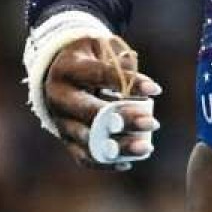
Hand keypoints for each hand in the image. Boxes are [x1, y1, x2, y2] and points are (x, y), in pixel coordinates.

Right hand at [44, 36, 162, 166]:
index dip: (130, 82)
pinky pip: (81, 155)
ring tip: (146, 147)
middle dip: (124, 120)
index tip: (155, 90)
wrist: (55, 73)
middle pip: (92, 112)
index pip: (101, 75)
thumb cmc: (88, 58)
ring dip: (119, 145)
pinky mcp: (63, 138)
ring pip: (87, 138)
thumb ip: (122, 62)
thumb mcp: (101, 48)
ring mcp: (59, 120)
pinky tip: (127, 163)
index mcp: (69, 69)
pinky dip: (103, 162)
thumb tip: (147, 88)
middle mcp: (59, 97)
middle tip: (153, 123)